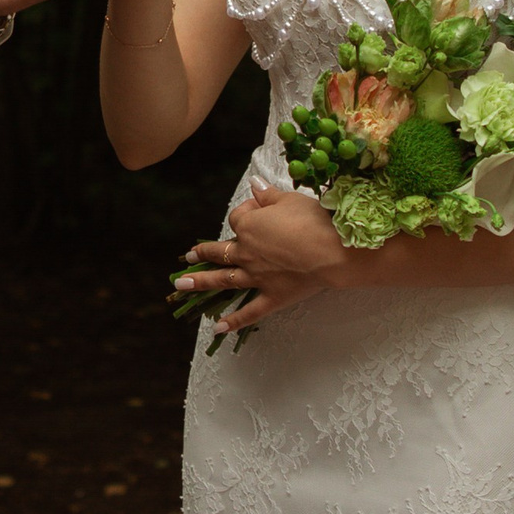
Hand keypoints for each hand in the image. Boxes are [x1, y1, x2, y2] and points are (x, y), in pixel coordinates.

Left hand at [173, 184, 350, 333]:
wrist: (332, 251)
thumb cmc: (312, 220)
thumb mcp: (290, 200)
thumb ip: (268, 195)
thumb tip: (254, 184)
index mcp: (249, 226)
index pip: (239, 217)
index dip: (248, 212)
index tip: (261, 209)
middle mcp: (247, 253)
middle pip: (219, 252)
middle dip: (203, 253)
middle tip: (190, 257)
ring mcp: (257, 277)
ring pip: (223, 280)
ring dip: (201, 282)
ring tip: (181, 284)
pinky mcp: (272, 297)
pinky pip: (249, 311)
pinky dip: (233, 321)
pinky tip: (218, 329)